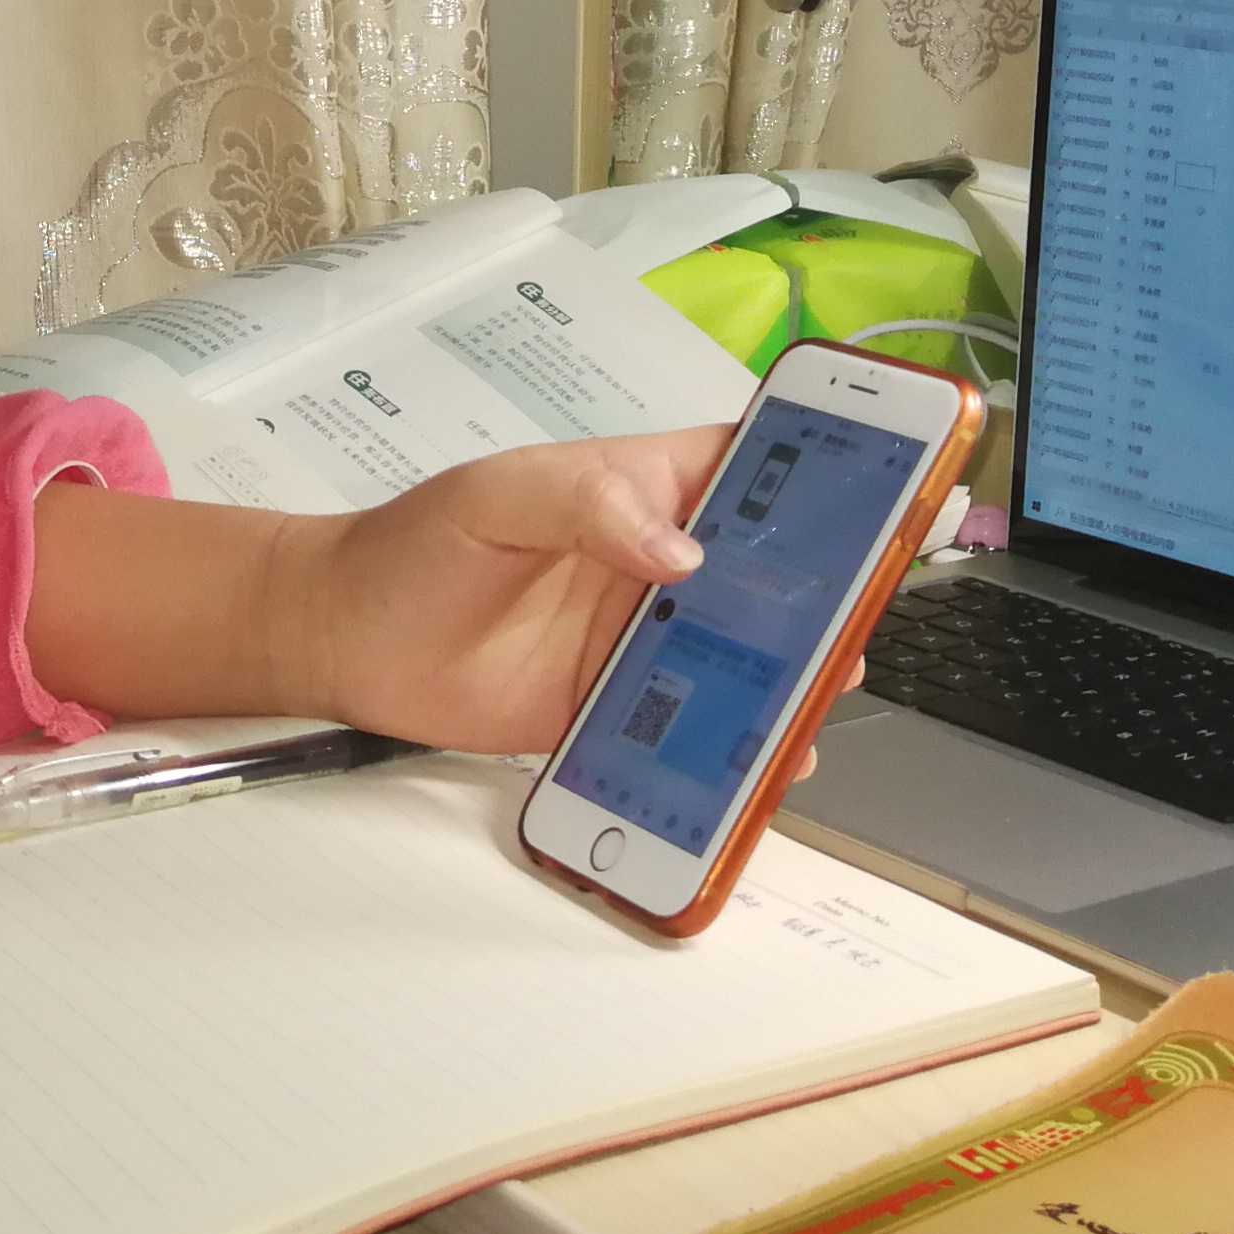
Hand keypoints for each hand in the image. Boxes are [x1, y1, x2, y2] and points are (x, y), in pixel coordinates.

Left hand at [27, 429, 868, 769]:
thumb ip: (586, 502)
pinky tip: (762, 765)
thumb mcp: (498, 493)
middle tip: (857, 622)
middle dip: (827, 596)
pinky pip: (698, 729)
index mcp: (649, 487)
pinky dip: (737, 748)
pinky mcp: (620, 711)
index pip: (757, 469)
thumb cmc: (418, 543)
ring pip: (751, 657)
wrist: (347, 639)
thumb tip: (678, 550)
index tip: (886, 498)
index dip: (826, 478)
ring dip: (792, 677)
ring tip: (818, 698)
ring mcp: (648, 640)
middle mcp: (664, 564)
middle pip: (774, 576)